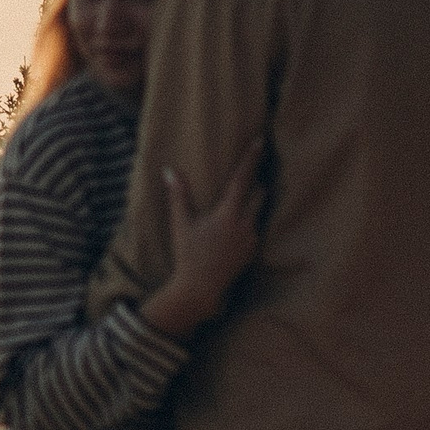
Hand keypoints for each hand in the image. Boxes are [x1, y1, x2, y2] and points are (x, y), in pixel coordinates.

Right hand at [141, 142, 262, 337]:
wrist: (201, 288)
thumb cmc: (188, 254)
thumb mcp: (181, 223)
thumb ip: (178, 195)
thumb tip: (169, 170)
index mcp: (228, 214)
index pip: (243, 179)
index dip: (251, 159)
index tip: (260, 142)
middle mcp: (245, 224)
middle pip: (259, 192)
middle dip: (255, 183)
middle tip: (249, 174)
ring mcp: (252, 238)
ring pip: (258, 211)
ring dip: (252, 203)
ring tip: (238, 202)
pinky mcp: (253, 250)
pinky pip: (255, 228)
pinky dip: (248, 222)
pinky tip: (234, 228)